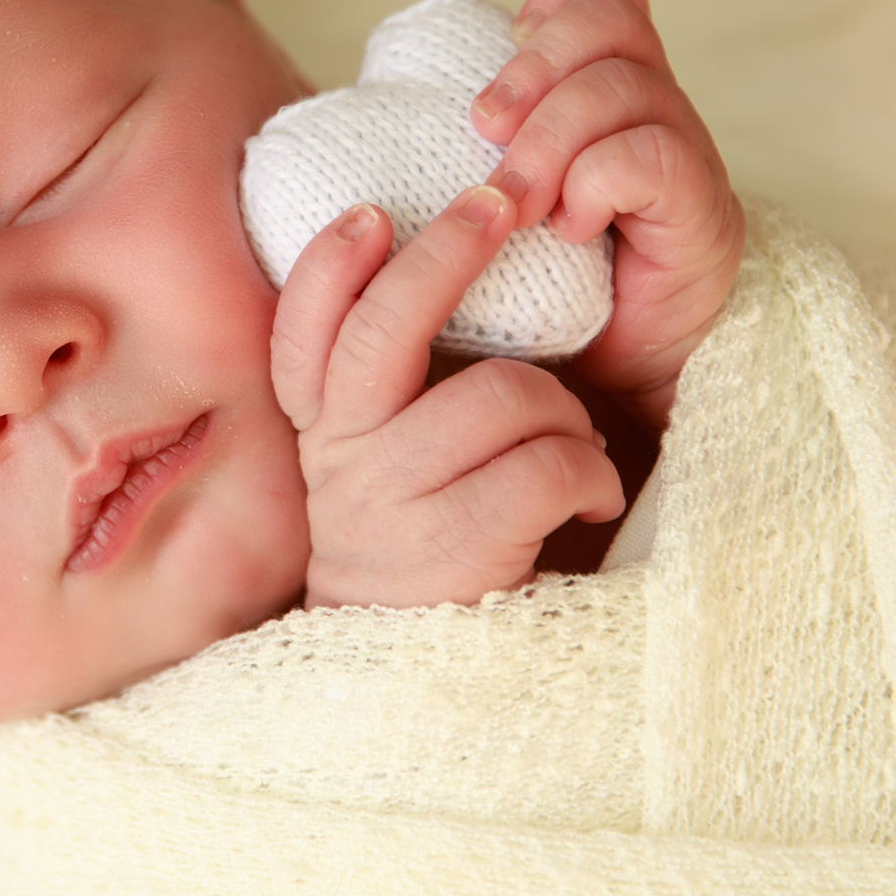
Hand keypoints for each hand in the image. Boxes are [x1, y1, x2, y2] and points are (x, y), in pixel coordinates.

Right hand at [271, 184, 626, 609]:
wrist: (416, 693)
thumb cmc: (427, 554)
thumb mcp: (381, 472)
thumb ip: (388, 395)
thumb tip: (434, 271)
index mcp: (323, 435)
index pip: (303, 332)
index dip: (332, 266)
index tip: (373, 212)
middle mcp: (342, 463)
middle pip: (387, 328)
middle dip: (451, 250)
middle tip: (500, 201)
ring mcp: (393, 506)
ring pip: (506, 395)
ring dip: (567, 416)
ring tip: (577, 451)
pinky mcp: (457, 549)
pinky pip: (552, 464)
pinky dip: (592, 475)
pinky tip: (589, 499)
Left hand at [470, 0, 743, 427]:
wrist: (599, 395)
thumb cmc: (529, 302)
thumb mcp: (481, 216)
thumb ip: (451, 158)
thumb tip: (353, 121)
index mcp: (606, 94)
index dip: (553, 7)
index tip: (501, 72)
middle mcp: (654, 112)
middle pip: (613, 19)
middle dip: (535, 67)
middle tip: (485, 132)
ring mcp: (686, 158)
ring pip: (624, 86)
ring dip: (550, 139)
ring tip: (516, 203)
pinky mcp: (704, 215)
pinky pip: (652, 156)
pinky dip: (596, 182)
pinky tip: (570, 230)